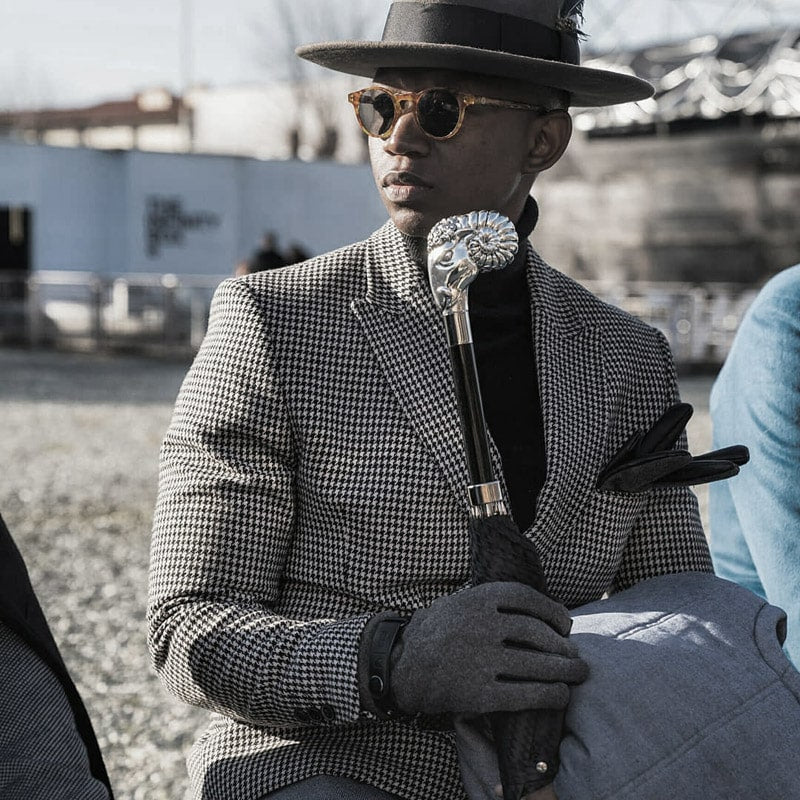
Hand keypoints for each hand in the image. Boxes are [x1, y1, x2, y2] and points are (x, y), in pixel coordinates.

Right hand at [391, 582, 587, 715]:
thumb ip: (490, 602)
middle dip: (564, 646)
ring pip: (538, 664)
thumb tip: (537, 608)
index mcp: (477, 598)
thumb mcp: (458, 602)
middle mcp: (482, 625)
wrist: (403, 667)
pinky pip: (527, 694)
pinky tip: (560, 695)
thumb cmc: (436, 633)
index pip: (527, 599)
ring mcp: (482, 659)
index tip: (566, 624)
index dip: (553, 611)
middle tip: (577, 655)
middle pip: (538, 633)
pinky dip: (550, 695)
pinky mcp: (481, 693)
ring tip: (578, 674)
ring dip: (565, 671)